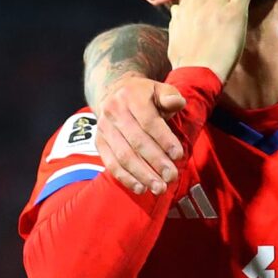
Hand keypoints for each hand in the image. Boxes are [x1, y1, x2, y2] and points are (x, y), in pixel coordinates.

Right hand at [95, 76, 184, 194]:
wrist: (114, 92)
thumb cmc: (145, 95)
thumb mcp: (159, 89)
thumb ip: (170, 95)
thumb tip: (177, 102)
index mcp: (131, 97)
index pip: (148, 121)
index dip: (164, 139)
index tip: (178, 155)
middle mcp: (113, 112)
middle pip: (136, 141)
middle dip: (155, 161)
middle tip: (171, 177)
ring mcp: (104, 128)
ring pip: (123, 156)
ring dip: (142, 175)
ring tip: (159, 188)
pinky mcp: (98, 142)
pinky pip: (111, 163)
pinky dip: (126, 178)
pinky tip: (141, 188)